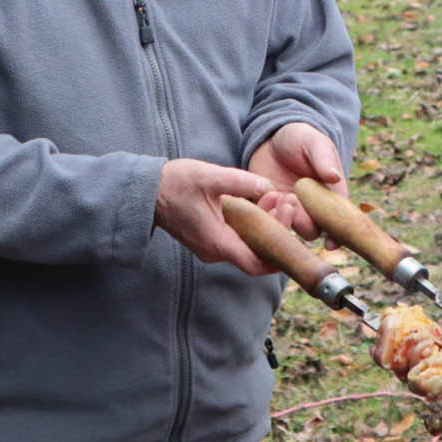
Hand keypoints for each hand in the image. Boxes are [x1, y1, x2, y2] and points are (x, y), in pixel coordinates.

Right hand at [153, 159, 280, 276]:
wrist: (147, 191)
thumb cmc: (174, 184)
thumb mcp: (211, 176)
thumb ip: (242, 182)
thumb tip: (268, 186)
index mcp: (218, 242)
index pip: (256, 264)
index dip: (279, 256)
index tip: (294, 235)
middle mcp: (216, 251)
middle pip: (256, 251)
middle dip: (276, 228)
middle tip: (287, 201)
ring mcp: (212, 246)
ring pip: (248, 243)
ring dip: (265, 222)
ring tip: (276, 196)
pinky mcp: (210, 237)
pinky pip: (238, 236)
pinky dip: (252, 221)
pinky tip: (260, 199)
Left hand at [248, 122, 342, 239]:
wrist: (272, 139)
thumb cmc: (301, 139)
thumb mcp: (314, 143)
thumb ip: (323, 159)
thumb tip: (334, 175)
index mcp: (329, 195)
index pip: (337, 220)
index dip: (336, 234)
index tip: (331, 243)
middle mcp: (311, 208)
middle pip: (314, 229)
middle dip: (306, 222)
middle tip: (293, 199)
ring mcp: (289, 210)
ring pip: (290, 229)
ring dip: (284, 219)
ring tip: (278, 194)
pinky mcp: (268, 208)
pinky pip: (266, 221)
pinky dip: (265, 214)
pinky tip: (263, 196)